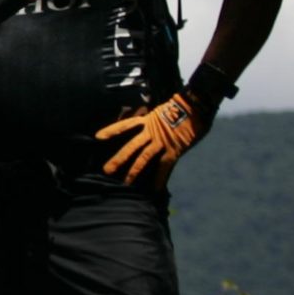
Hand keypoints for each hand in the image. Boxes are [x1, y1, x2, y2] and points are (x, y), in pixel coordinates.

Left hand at [96, 90, 212, 190]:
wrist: (196, 105)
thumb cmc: (182, 105)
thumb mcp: (162, 110)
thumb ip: (155, 119)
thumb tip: (151, 124)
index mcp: (147, 120)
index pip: (125, 125)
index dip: (111, 131)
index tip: (97, 137)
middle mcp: (151, 132)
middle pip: (130, 146)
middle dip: (118, 158)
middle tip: (106, 170)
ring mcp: (161, 141)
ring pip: (144, 157)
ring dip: (134, 170)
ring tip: (126, 182)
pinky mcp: (174, 149)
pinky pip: (165, 166)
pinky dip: (160, 178)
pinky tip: (155, 189)